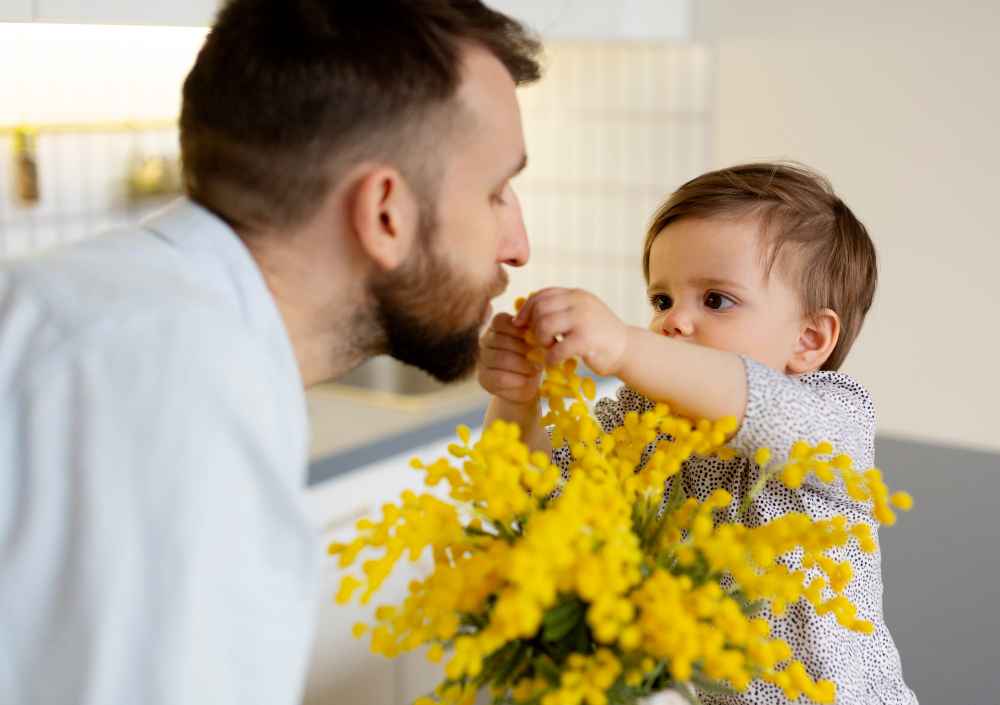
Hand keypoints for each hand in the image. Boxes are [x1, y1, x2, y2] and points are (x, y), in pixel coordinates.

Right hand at [478, 312, 542, 404]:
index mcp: (496, 327)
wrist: (528, 384)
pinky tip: (526, 380)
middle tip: (541, 356)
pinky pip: (500, 377)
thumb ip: (532, 331)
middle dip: (526, 349)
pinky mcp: (484, 378)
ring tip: (536, 369)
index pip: (500, 321)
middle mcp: (485, 341)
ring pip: (502, 358)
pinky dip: (518, 379)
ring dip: (524, 365)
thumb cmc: (534, 357)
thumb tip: (537, 327)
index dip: (520, 330)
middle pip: (502, 340)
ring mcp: (482, 359)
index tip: (536, 338)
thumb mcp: (535, 340)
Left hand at [512, 287, 628, 375]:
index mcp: (576, 294)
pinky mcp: (586, 340)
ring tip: (550, 349)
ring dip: (541, 341)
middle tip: (542, 341)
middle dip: (534, 327)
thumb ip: (560, 309)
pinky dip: (550, 358)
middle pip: (540, 309)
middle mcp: (579, 302)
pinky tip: (554, 362)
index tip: (520, 324)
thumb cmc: (599, 335)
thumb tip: (525, 314)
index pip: (542, 294)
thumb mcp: (581, 313)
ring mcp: (583, 319)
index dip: (526, 309)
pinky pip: (556, 349)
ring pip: (544, 325)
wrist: (627, 349)